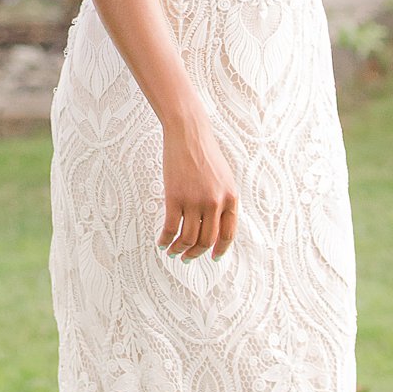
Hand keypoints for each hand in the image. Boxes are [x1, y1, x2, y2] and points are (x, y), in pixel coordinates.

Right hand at [159, 110, 237, 262]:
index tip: (213, 258)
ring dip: (180, 249)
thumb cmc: (205, 153)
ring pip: (188, 238)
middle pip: (207, 240)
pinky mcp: (175, 197)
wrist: (188, 134)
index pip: (228, 234)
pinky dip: (165, 239)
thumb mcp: (224, 178)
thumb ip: (224, 200)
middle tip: (188, 258)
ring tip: (174, 252)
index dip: (220, 250)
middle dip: (197, 253)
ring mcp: (194, 201)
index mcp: (230, 198)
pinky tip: (162, 242)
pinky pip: (170, 227)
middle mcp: (215, 202)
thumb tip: (216, 225)